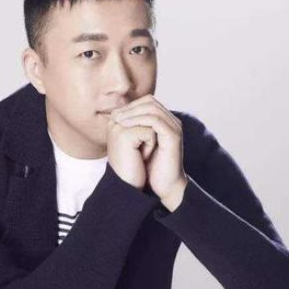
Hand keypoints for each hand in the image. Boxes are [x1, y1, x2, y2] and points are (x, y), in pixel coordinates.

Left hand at [111, 95, 187, 210]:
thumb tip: (114, 115)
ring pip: (152, 108)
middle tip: (115, 115)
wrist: (163, 186)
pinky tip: (126, 126)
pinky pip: (155, 120)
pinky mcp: (173, 136)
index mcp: (164, 122)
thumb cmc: (149, 168)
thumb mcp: (137, 144)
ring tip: (118, 120)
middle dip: (130, 107)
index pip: (147, 102)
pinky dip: (139, 120)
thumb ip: (132, 129)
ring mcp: (174, 128)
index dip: (130, 106)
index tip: (114, 115)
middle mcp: (171, 122)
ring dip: (132, 112)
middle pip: (150, 101)